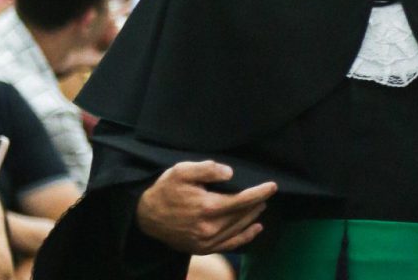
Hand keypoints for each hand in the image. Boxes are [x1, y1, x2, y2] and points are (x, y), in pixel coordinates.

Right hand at [136, 161, 275, 253]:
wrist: (144, 216)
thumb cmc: (165, 190)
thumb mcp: (182, 171)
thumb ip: (207, 169)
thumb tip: (230, 173)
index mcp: (207, 207)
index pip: (242, 200)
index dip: (260, 193)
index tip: (273, 186)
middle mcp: (208, 227)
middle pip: (242, 215)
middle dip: (257, 203)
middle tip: (266, 194)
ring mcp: (205, 241)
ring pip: (237, 229)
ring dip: (252, 217)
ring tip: (261, 206)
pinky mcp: (201, 249)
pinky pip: (229, 245)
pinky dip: (244, 237)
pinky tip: (255, 229)